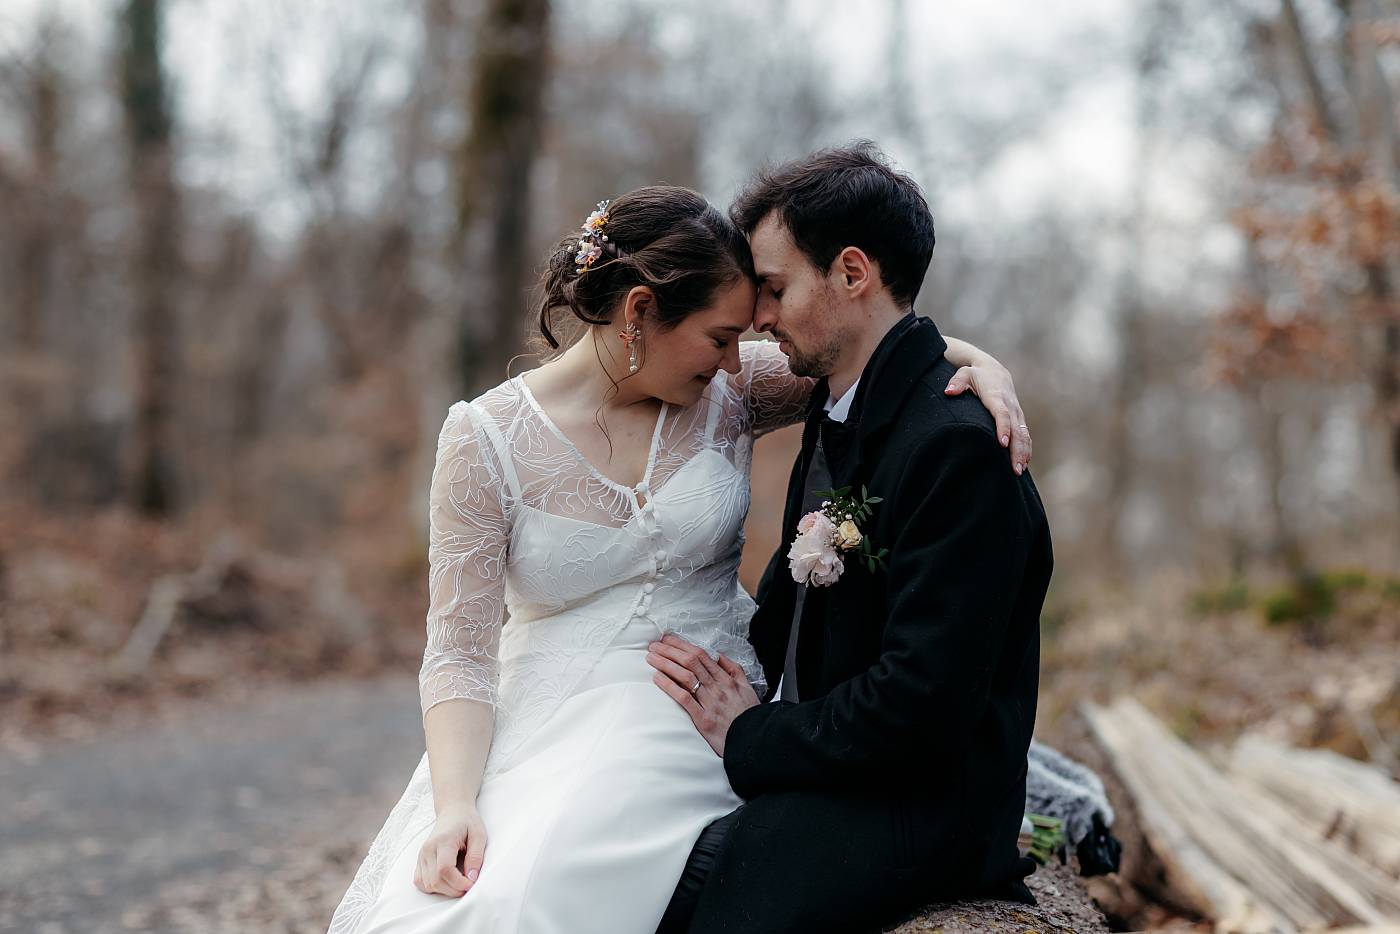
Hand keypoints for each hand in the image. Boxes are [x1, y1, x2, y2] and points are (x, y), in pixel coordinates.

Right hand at [414, 802, 487, 897]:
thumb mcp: (479, 835)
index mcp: (443, 841)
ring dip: (444, 890)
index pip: (445, 869)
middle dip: (453, 890)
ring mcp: (421, 855)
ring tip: (459, 882)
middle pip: (435, 880)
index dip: (458, 883)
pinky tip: (446, 882)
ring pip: (427, 884)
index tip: (472, 884)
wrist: (452, 812)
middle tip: (468, 885)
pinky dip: (433, 888)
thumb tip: (472, 878)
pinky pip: (420, 882)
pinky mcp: (419, 860)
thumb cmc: (467, 822)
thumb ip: (476, 856)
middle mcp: (428, 849)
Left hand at [647, 633, 758, 756]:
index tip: (668, 639)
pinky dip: (669, 686)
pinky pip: (684, 699)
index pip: (701, 655)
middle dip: (670, 650)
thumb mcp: (748, 689)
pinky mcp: (704, 719)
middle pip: (690, 661)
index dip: (682, 645)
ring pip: (685, 676)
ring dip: (666, 664)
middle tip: (654, 645)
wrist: (754, 740)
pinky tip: (657, 678)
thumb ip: (734, 670)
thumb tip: (720, 656)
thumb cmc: (749, 717)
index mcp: (726, 679)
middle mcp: (717, 687)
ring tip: (651, 657)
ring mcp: (710, 702)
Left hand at [945, 360, 1031, 474]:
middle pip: (1017, 429)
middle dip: (1016, 449)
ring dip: (1023, 453)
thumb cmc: (976, 374)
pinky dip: (1026, 449)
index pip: (1001, 413)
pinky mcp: (1019, 418)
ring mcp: (1016, 412)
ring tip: (1018, 471)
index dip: (1003, 428)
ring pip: (1023, 434)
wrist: (995, 370)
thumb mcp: (964, 373)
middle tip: (1014, 468)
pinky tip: (1023, 464)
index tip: (1002, 443)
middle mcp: (1010, 406)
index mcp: (996, 396)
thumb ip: (957, 381)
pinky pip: (1025, 435)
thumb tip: (949, 391)